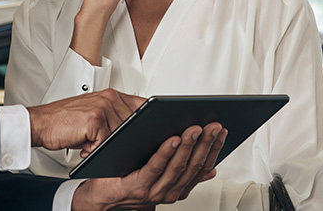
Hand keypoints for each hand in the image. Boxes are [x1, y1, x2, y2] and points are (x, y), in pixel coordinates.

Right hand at [28, 89, 144, 153]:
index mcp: (110, 96)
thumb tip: (134, 134)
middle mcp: (108, 98)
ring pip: (121, 135)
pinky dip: (95, 149)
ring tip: (89, 144)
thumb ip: (113, 117)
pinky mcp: (95, 120)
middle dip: (124, 140)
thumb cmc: (64, 121)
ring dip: (106, 146)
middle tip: (103, 145)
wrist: (41, 123)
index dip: (149, 120)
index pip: (141, 106)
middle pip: (133, 125)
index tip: (153, 131)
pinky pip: (106, 142)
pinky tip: (84, 146)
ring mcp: (103, 107)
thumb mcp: (93, 114)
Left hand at [71, 123, 226, 210]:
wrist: (101, 196)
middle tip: (212, 125)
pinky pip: (155, 168)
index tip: (221, 130)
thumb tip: (210, 168)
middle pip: (193, 166)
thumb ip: (184, 172)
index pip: (203, 167)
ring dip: (189, 146)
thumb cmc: (129, 180)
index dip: (214, 148)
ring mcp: (154, 191)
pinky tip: (172, 139)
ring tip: (195, 129)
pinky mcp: (138, 186)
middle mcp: (169, 192)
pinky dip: (165, 153)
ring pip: (177, 167)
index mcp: (178, 188)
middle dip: (206, 143)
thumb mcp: (162, 177)